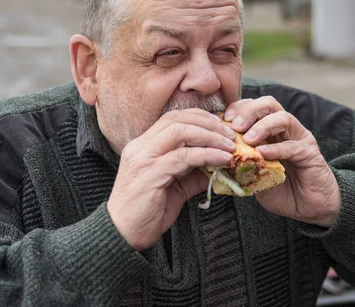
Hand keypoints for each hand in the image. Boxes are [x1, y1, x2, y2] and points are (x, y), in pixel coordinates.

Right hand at [107, 109, 235, 250]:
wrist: (124, 236)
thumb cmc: (146, 213)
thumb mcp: (175, 188)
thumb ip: (194, 174)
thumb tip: (220, 166)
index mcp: (143, 146)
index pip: (171, 118)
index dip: (199, 117)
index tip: (220, 126)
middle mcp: (140, 147)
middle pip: (176, 119)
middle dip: (207, 123)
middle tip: (230, 134)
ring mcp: (143, 159)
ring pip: (180, 132)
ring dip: (210, 137)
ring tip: (229, 146)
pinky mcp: (150, 174)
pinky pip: (183, 157)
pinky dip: (206, 154)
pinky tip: (222, 160)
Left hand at [224, 97, 340, 226]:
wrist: (309, 208)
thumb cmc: (280, 190)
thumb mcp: (252, 176)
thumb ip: (237, 165)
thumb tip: (213, 158)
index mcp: (270, 130)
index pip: (253, 106)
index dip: (237, 108)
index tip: (223, 120)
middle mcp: (285, 129)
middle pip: (268, 104)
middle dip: (249, 111)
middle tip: (235, 126)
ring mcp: (299, 138)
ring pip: (282, 117)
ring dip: (262, 125)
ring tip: (248, 140)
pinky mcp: (310, 153)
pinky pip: (293, 145)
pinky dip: (276, 148)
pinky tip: (263, 154)